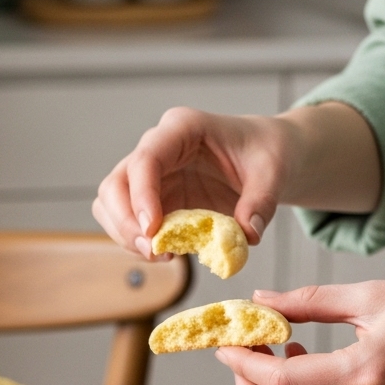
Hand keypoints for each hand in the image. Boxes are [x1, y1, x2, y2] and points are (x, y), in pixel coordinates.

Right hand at [92, 107, 288, 256]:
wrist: (265, 158)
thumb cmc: (266, 154)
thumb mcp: (274, 173)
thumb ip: (262, 202)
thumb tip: (247, 235)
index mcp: (183, 129)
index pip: (146, 159)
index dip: (142, 196)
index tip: (153, 231)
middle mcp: (159, 149)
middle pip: (116, 184)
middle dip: (125, 222)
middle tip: (154, 252)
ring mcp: (150, 176)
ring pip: (111, 205)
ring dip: (125, 235)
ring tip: (161, 255)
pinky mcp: (151, 201)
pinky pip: (127, 222)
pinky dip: (137, 242)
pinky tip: (166, 253)